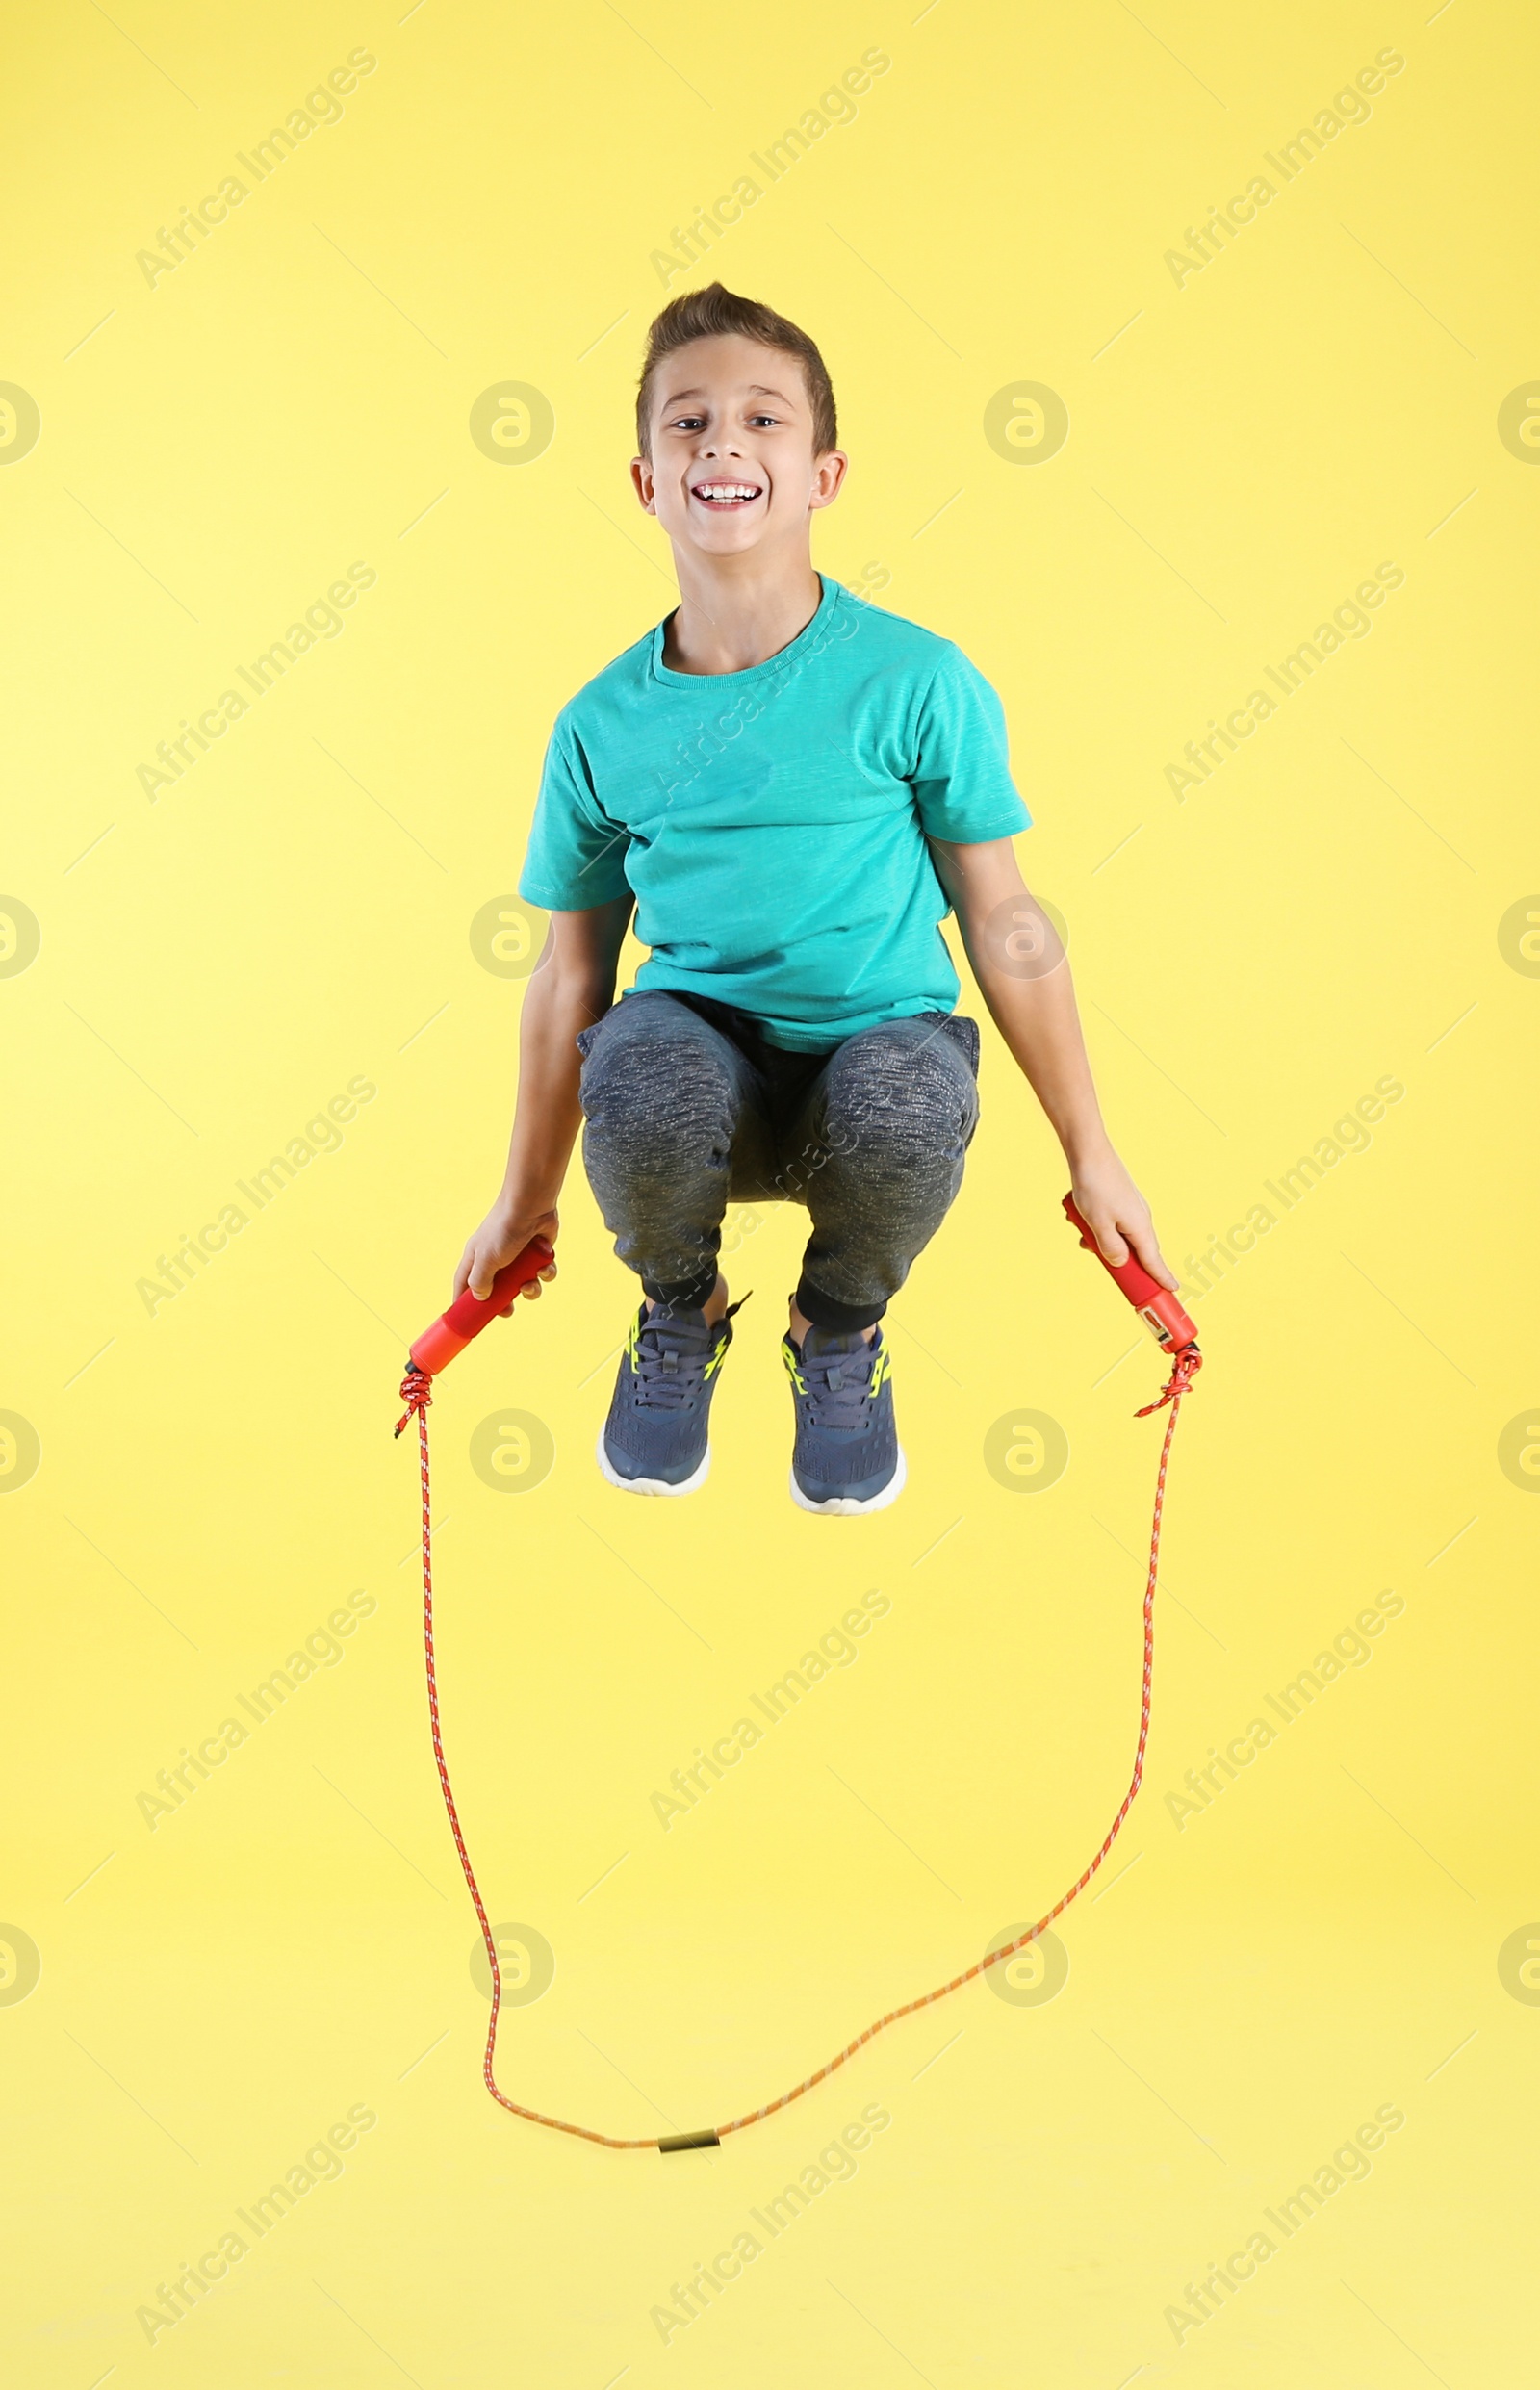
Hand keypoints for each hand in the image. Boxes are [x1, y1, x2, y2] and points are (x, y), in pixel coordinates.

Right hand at [454, 1202, 559, 1303]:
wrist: (532, 1205)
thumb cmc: (504, 1229)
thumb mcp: (487, 1259)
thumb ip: (481, 1281)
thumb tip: (481, 1297)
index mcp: (476, 1258)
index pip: (464, 1284)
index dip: (463, 1302)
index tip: (467, 1320)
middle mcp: (495, 1258)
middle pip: (496, 1290)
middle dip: (504, 1302)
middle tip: (508, 1310)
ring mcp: (517, 1256)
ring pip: (522, 1285)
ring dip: (529, 1289)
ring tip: (530, 1284)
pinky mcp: (537, 1253)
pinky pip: (541, 1273)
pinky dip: (545, 1273)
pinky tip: (544, 1266)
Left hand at [1069, 1149, 1177, 1290]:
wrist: (1089, 1153)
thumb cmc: (1095, 1188)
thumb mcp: (1099, 1226)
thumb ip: (1110, 1249)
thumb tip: (1120, 1263)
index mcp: (1140, 1228)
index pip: (1154, 1260)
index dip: (1162, 1277)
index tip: (1173, 1290)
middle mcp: (1140, 1219)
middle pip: (1136, 1251)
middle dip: (1117, 1259)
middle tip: (1101, 1257)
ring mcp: (1130, 1209)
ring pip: (1118, 1237)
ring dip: (1099, 1239)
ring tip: (1082, 1229)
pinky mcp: (1119, 1201)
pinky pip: (1110, 1223)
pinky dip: (1096, 1224)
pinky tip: (1079, 1217)